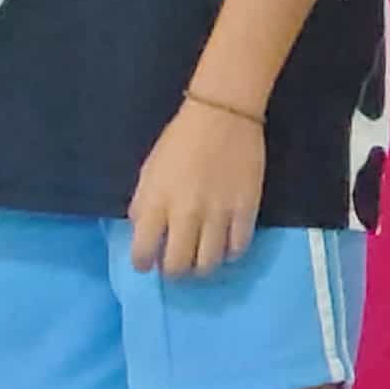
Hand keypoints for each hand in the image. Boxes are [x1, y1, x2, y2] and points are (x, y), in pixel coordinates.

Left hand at [127, 97, 263, 279]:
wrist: (222, 117)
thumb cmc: (179, 142)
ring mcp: (218, 214)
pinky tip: (223, 249)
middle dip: (173, 272)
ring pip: (209, 263)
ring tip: (198, 261)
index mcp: (156, 202)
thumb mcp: (148, 172)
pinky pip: (238, 248)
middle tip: (174, 266)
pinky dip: (229, 254)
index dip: (142, 263)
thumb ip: (143, 205)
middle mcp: (186, 213)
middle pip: (178, 265)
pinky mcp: (247, 210)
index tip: (146, 263)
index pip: (143, 251)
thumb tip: (144, 234)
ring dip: (201, 268)